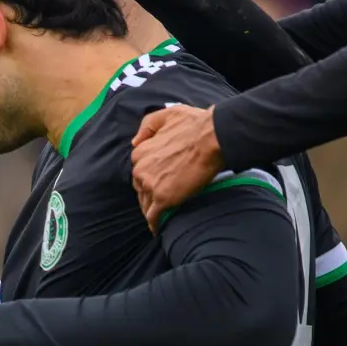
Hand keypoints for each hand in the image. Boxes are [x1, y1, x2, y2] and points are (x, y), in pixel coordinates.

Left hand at [130, 105, 222, 229]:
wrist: (212, 139)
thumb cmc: (194, 124)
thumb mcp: (166, 115)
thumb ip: (147, 127)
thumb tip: (135, 142)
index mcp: (140, 152)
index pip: (139, 170)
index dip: (148, 177)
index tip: (157, 182)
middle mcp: (140, 170)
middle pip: (140, 188)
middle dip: (149, 194)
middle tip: (161, 200)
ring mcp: (150, 185)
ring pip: (146, 203)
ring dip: (152, 210)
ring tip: (160, 217)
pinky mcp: (162, 199)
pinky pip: (154, 217)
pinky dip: (155, 224)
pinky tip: (158, 230)